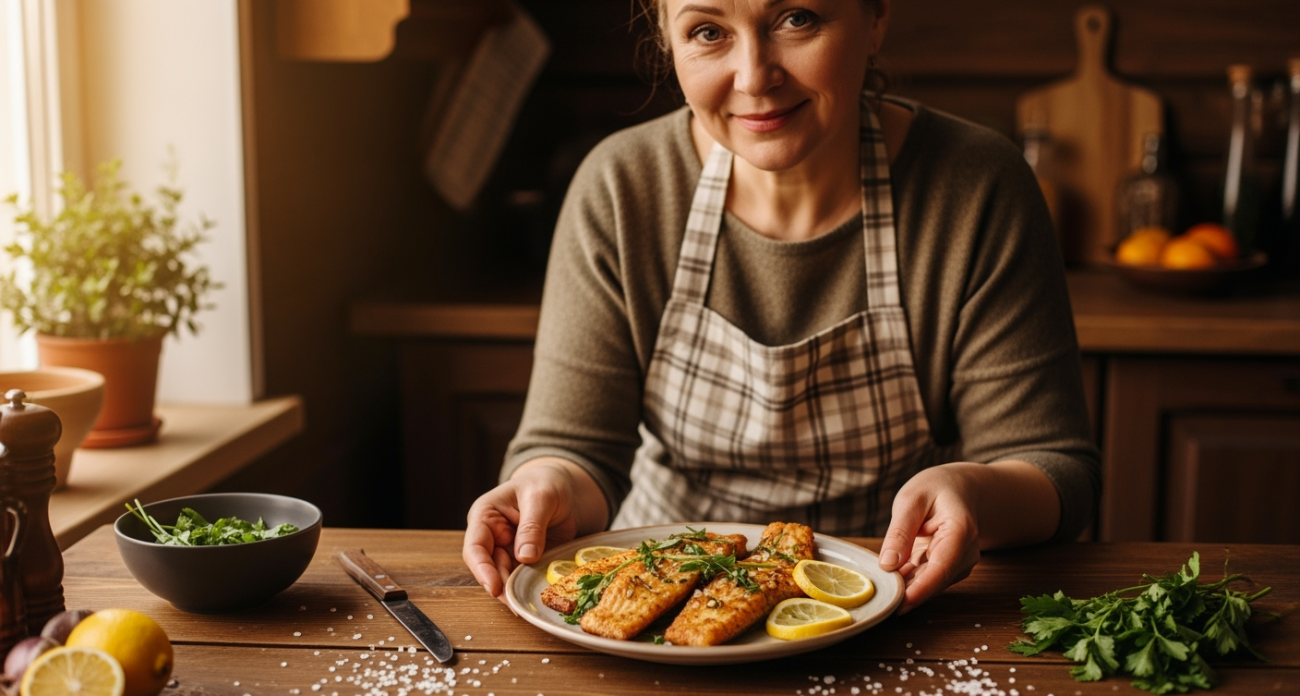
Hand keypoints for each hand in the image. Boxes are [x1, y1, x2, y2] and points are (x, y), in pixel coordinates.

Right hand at [462, 457, 607, 599]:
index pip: (475, 547)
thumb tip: (525, 557)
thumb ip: (532, 526)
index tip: (494, 588)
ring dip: (515, 591)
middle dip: (501, 587)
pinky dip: (529, 587)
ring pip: (506, 577)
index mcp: (485, 516)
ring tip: (527, 605)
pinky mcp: (525, 561)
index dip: (482, 569)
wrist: (564, 487)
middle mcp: (492, 537)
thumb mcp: (541, 498)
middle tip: (516, 605)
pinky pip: (524, 578)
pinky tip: (538, 596)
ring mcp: (508, 551)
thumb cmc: (546, 483)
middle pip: (490, 568)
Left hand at [877, 463, 981, 613]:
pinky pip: (925, 580)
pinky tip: (889, 578)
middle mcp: (966, 553)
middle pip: (934, 582)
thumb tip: (887, 565)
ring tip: (877, 587)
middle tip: (874, 601)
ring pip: (929, 585)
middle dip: (906, 593)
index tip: (898, 605)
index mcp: (961, 531)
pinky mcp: (949, 570)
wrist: (960, 489)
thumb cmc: (936, 489)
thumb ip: (900, 531)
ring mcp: (960, 564)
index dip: (919, 590)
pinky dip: (907, 581)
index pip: (941, 568)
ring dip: (904, 588)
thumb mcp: (911, 500)